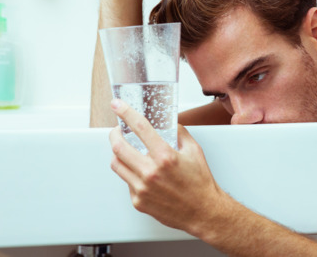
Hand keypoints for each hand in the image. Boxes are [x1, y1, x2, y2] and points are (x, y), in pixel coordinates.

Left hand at [109, 99, 224, 233]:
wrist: (203, 211)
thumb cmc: (200, 182)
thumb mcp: (194, 150)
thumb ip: (179, 132)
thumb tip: (168, 122)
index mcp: (165, 156)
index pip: (140, 127)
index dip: (125, 112)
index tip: (117, 105)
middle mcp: (151, 172)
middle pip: (118, 147)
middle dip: (114, 134)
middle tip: (117, 130)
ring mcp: (142, 188)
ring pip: (117, 164)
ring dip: (118, 153)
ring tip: (125, 149)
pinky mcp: (138, 201)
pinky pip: (126, 181)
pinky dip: (130, 172)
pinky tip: (140, 171)